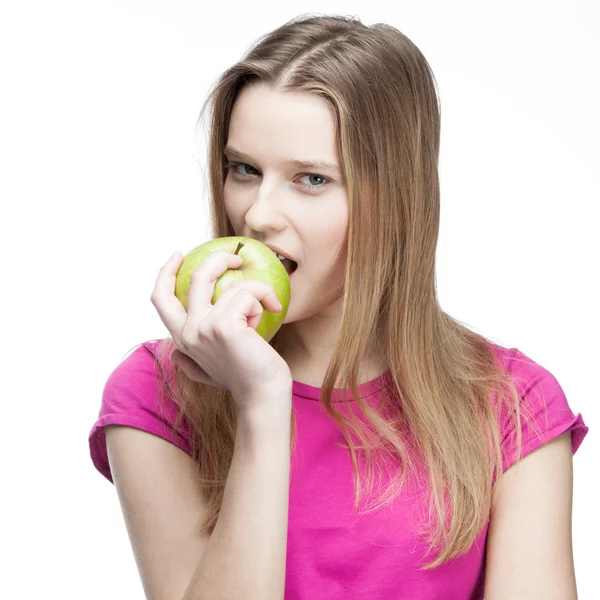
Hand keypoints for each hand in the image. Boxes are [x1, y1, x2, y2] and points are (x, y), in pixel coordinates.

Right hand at [150, 250, 291, 409]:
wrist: (263, 395)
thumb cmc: (243, 380)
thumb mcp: (208, 371)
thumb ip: (190, 361)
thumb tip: (176, 354)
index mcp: (181, 339)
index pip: (159, 298)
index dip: (166, 271)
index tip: (180, 254)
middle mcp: (187, 332)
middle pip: (195, 278)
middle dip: (217, 259)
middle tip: (236, 259)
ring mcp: (203, 328)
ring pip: (233, 287)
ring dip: (254, 296)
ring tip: (259, 320)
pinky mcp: (224, 327)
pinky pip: (248, 294)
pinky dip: (262, 300)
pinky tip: (265, 322)